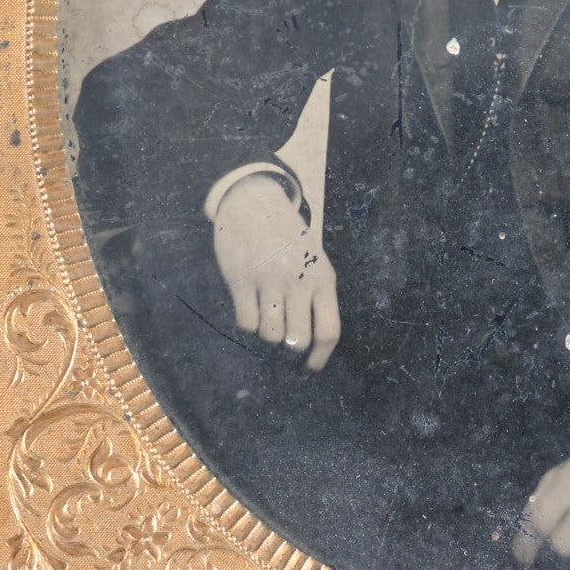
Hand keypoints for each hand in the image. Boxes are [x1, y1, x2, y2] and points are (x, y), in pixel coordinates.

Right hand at [213, 174, 340, 369]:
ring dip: (268, 332)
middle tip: (285, 335)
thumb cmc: (289, 239)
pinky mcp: (241, 279)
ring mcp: (268, 281)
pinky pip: (246, 322)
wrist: (255, 202)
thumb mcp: (315, 262)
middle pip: (298, 340)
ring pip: (270, 334)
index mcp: (323, 279)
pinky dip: (247, 322)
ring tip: (267, 313)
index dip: (320, 357)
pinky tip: (250, 305)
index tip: (311, 367)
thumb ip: (317, 297)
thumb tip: (313, 344)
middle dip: (291, 345)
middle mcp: (298, 282)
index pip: (328, 331)